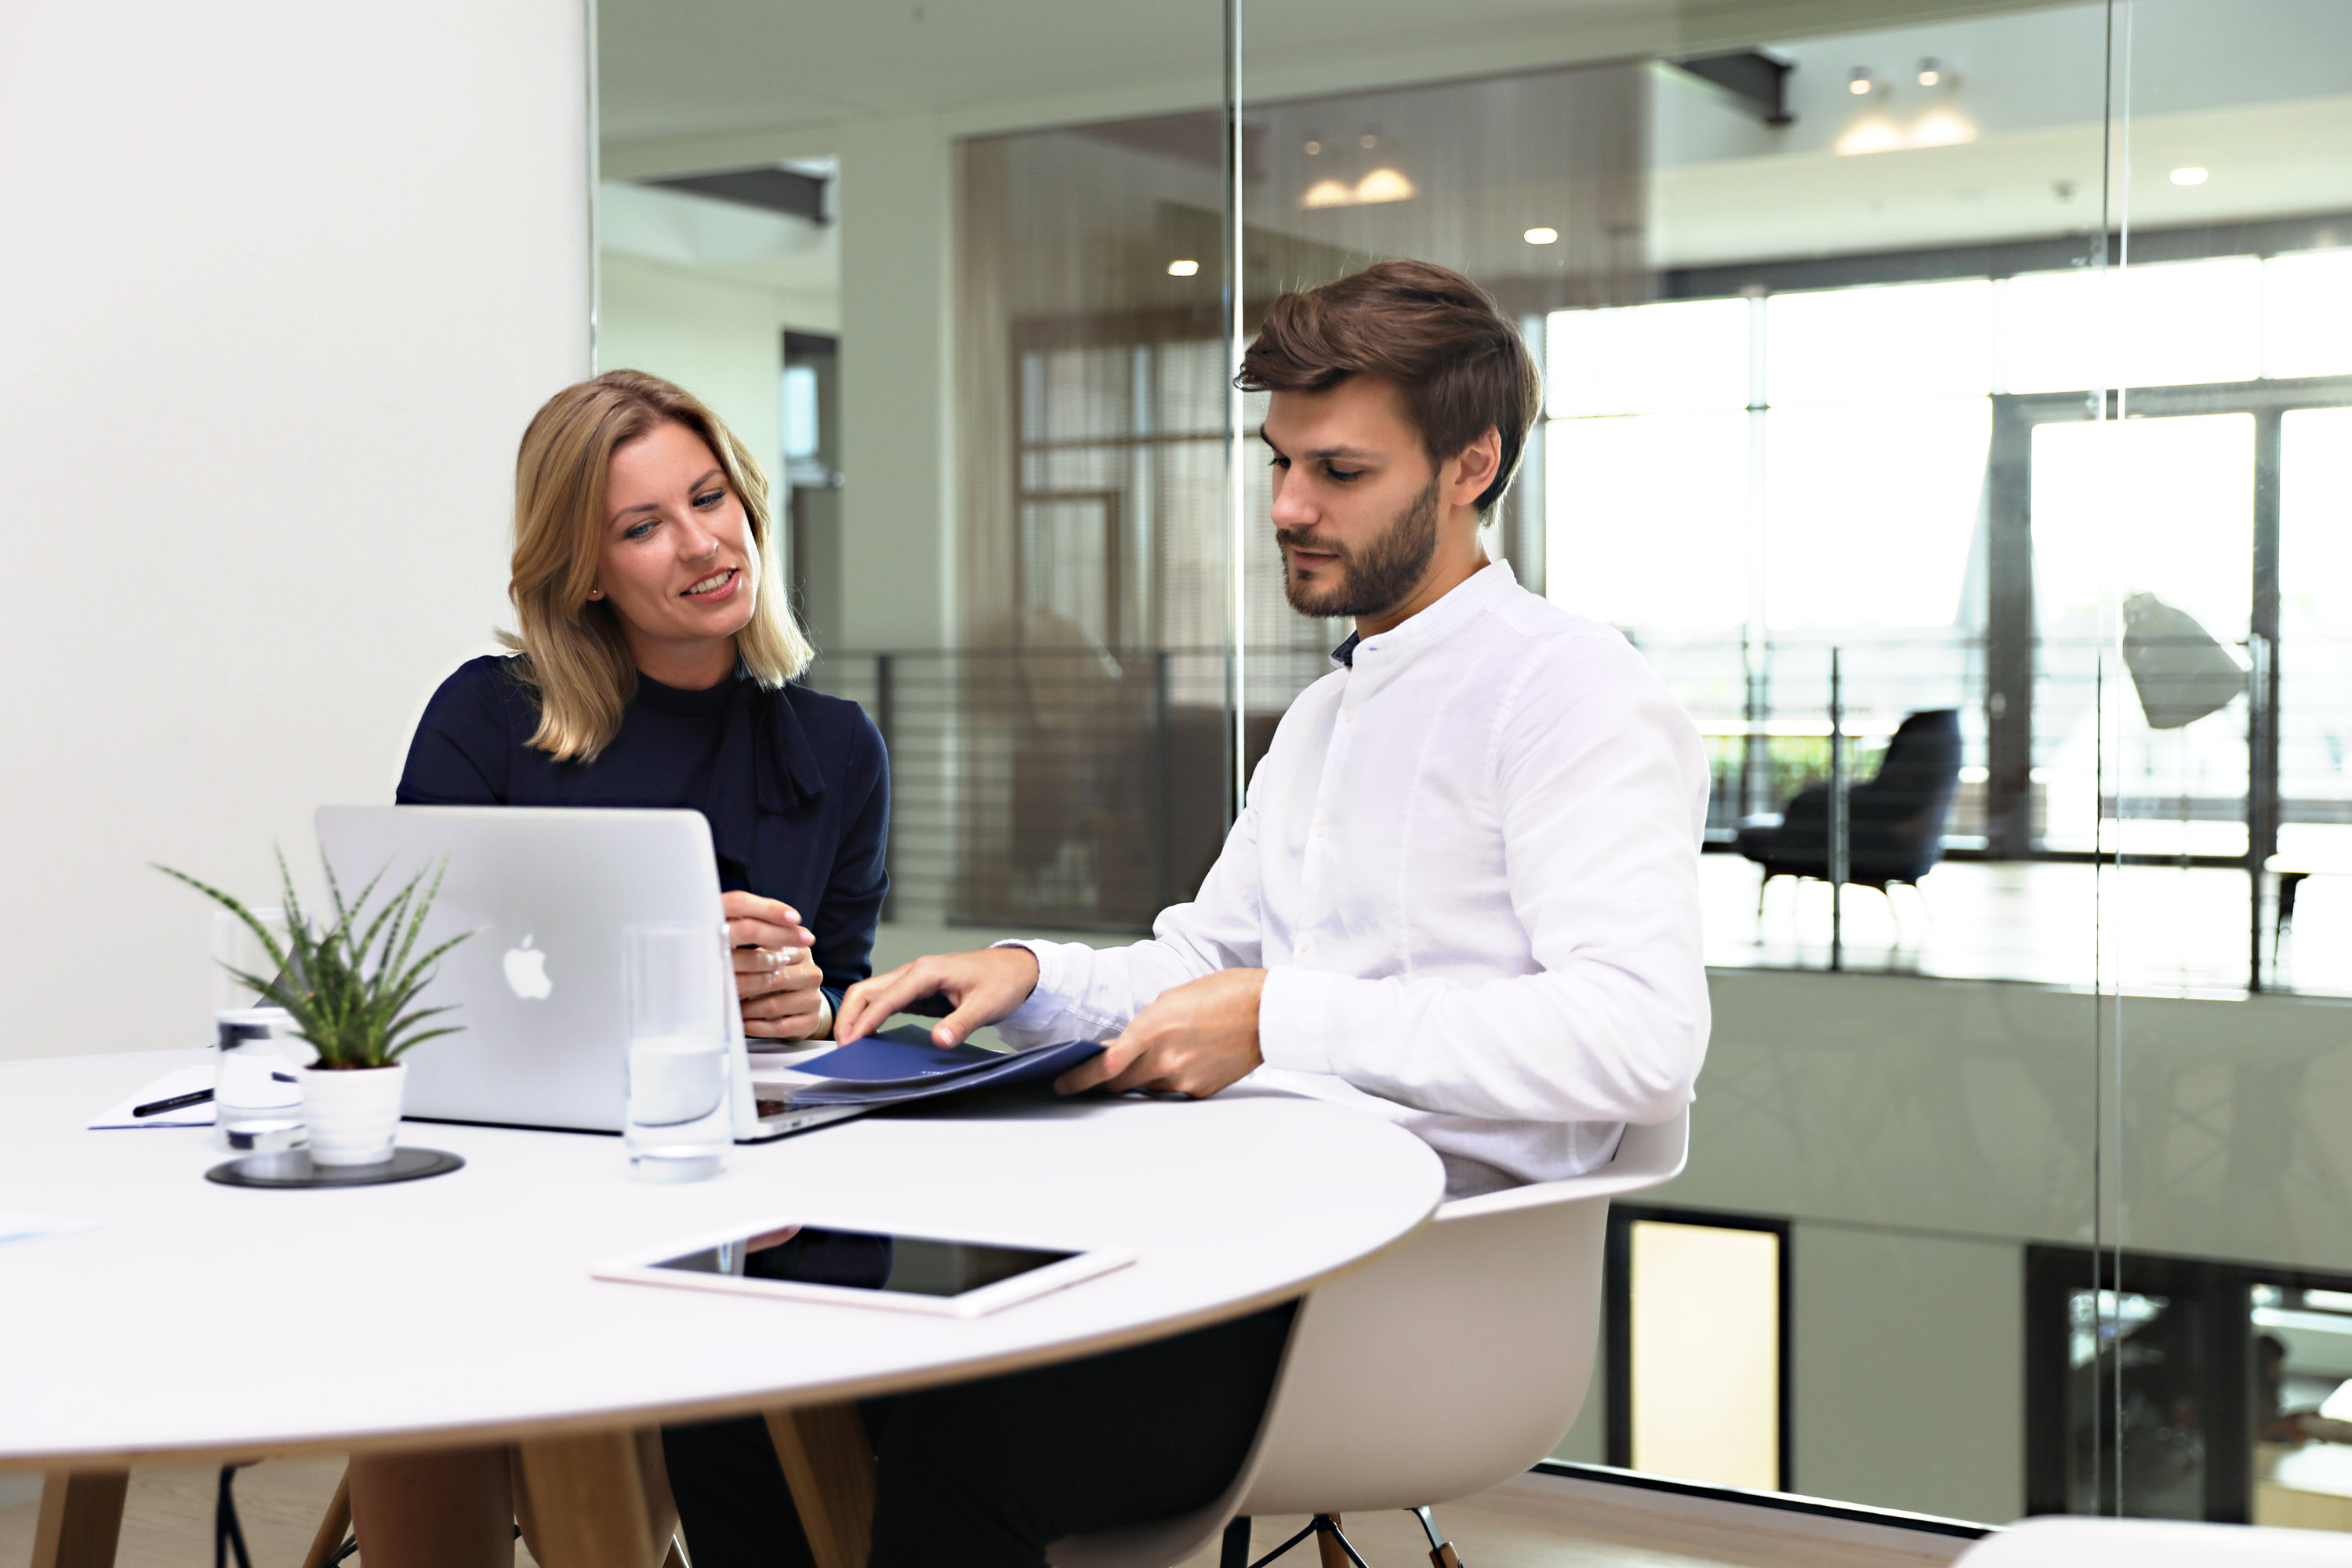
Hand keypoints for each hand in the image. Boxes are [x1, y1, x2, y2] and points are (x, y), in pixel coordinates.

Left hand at [723, 890, 826, 1040]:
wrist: (800, 1004)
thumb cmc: (774, 976)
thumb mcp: (768, 956)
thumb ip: (754, 948)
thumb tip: (723, 937)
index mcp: (801, 951)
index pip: (774, 955)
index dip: (747, 964)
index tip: (725, 968)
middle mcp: (812, 973)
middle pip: (775, 980)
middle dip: (746, 988)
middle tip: (725, 991)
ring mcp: (814, 998)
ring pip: (775, 1006)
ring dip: (748, 1010)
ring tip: (731, 1009)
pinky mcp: (812, 1021)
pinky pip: (781, 1027)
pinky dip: (758, 1027)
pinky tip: (744, 1024)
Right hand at [836, 946, 1040, 1045]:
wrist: (1016, 969)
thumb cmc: (1002, 982)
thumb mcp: (986, 1006)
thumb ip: (961, 1023)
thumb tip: (940, 1040)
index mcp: (926, 971)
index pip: (887, 997)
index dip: (867, 1020)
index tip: (852, 1041)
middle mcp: (915, 972)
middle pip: (868, 990)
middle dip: (850, 1016)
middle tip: (842, 1047)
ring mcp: (914, 981)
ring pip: (873, 994)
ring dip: (857, 1016)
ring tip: (848, 1044)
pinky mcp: (917, 991)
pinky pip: (886, 1001)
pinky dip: (871, 1016)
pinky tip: (868, 1035)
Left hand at [1054, 968, 1265, 1098]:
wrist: (1266, 1012)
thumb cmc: (1222, 995)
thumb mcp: (1172, 999)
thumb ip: (1144, 1026)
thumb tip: (1122, 1047)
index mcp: (1154, 1028)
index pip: (1106, 1064)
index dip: (1079, 1078)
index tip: (1063, 1084)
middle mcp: (1166, 1058)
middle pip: (1119, 1082)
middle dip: (1102, 1082)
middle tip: (1090, 1081)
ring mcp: (1184, 1077)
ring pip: (1146, 1086)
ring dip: (1139, 1077)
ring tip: (1153, 1058)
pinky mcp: (1200, 1089)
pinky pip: (1172, 1089)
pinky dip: (1169, 1078)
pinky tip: (1184, 1059)